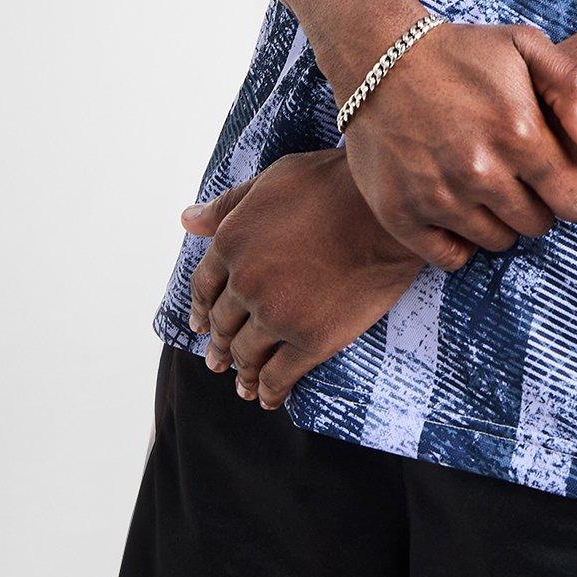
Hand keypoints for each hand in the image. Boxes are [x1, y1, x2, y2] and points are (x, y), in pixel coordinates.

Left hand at [182, 149, 421, 409]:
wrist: (387, 211)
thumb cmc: (336, 184)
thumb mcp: (275, 179)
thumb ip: (229, 205)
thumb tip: (188, 219)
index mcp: (232, 242)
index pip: (204, 287)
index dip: (202, 309)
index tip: (201, 325)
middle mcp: (246, 283)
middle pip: (224, 324)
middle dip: (219, 344)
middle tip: (218, 359)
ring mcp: (277, 315)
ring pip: (247, 354)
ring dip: (242, 372)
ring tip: (243, 383)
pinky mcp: (312, 341)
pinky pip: (280, 376)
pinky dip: (270, 391)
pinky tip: (269, 397)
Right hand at [341, 18, 576, 269]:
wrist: (380, 57)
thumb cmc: (460, 52)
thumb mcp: (525, 46)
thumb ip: (574, 89)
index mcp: (519, 132)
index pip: (572, 200)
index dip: (572, 193)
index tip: (557, 181)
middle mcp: (480, 171)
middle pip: (536, 225)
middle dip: (536, 206)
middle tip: (518, 180)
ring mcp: (438, 196)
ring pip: (496, 242)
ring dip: (499, 222)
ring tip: (485, 188)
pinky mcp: (402, 214)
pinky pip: (451, 257)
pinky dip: (459, 242)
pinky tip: (457, 209)